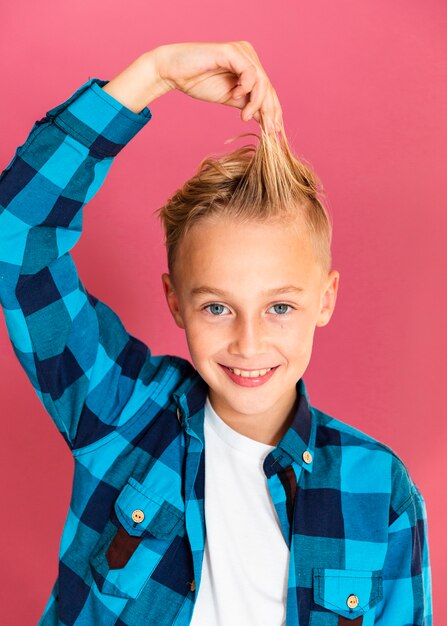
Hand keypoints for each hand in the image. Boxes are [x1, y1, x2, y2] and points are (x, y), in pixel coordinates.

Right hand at [152, 41, 282, 133]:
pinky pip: (249, 72)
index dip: (273, 111)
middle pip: (268, 87)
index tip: (274, 131)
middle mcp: (249, 55)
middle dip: (270, 111)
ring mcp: (241, 52)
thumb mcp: (229, 99)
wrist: (173, 72)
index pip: (268, 90)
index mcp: (250, 66)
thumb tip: (265, 120)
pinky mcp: (231, 52)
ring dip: (256, 103)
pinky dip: (246, 88)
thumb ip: (247, 105)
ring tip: (244, 117)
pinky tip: (235, 97)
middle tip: (268, 130)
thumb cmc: (199, 83)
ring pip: (262, 81)